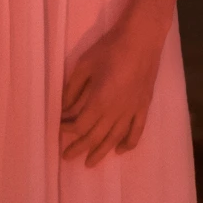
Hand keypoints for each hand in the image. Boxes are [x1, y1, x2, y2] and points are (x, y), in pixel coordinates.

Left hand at [60, 20, 162, 166]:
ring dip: (101, 152)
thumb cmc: (110, 49)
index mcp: (100, 101)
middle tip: (66, 156)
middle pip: (96, 136)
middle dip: (79, 147)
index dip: (68, 129)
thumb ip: (73, 88)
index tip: (58, 128)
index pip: (81, 125)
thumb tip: (64, 107)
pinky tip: (119, 150)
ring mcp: (132, 112)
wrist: (141, 39)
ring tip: (89, 163)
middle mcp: (116, 112)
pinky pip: (136, 132)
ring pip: (115, 139)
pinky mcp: (144, 107)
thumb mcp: (85, 64)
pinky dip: (128, 144)